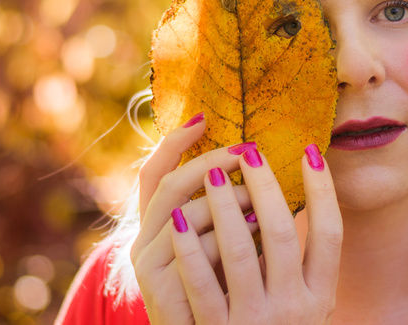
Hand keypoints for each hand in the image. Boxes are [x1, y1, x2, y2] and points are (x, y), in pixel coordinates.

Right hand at [130, 114, 258, 323]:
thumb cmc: (221, 287)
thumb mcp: (225, 241)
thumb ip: (231, 208)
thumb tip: (262, 165)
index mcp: (157, 222)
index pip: (154, 172)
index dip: (174, 142)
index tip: (204, 118)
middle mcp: (145, 238)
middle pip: (172, 184)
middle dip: (212, 163)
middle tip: (248, 152)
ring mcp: (147, 264)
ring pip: (186, 215)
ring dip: (228, 203)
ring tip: (261, 201)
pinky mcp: (157, 290)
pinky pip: (192, 254)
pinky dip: (225, 240)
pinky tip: (256, 230)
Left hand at [171, 144, 342, 324]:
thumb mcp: (305, 308)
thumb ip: (303, 268)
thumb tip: (293, 203)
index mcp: (320, 296)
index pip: (330, 233)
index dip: (323, 190)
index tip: (310, 152)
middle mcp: (295, 308)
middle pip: (284, 234)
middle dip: (266, 188)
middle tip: (251, 152)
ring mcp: (255, 321)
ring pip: (240, 251)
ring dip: (224, 207)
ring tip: (214, 173)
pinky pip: (200, 284)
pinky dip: (190, 249)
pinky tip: (179, 220)